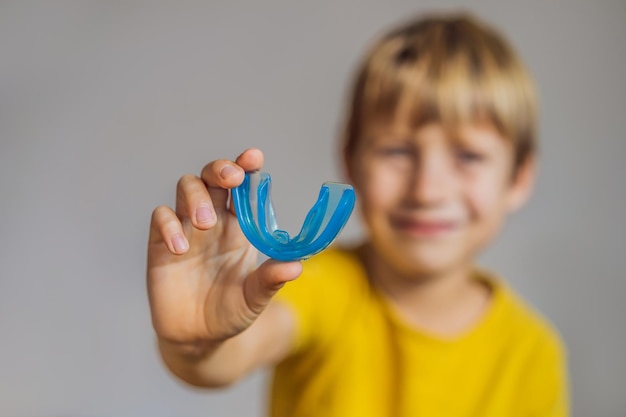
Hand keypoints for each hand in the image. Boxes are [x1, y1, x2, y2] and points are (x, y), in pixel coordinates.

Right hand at [147, 148, 301, 347]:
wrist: (199, 339)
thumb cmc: (231, 312)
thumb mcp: (255, 298)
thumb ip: (271, 281)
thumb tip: (297, 267)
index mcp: (240, 226)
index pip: (243, 187)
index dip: (246, 167)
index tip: (254, 157)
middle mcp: (213, 221)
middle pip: (212, 177)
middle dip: (221, 169)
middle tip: (232, 178)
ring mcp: (186, 229)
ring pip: (186, 188)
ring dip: (197, 197)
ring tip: (206, 224)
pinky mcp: (160, 244)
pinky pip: (161, 218)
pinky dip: (169, 226)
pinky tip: (180, 248)